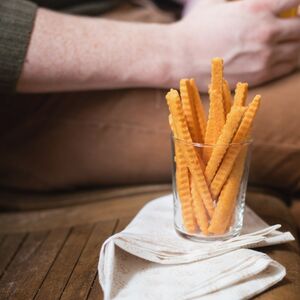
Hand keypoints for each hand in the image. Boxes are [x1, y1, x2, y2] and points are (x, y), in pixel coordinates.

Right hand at [169, 0, 299, 88]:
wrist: (180, 58)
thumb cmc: (196, 29)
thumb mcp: (219, 3)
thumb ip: (242, 1)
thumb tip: (254, 3)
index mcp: (257, 8)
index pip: (296, 1)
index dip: (296, 5)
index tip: (291, 9)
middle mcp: (265, 32)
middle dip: (298, 27)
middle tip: (291, 28)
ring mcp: (264, 57)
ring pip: (298, 51)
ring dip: (295, 46)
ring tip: (286, 44)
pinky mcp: (259, 76)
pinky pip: (287, 68)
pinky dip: (288, 61)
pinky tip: (279, 57)